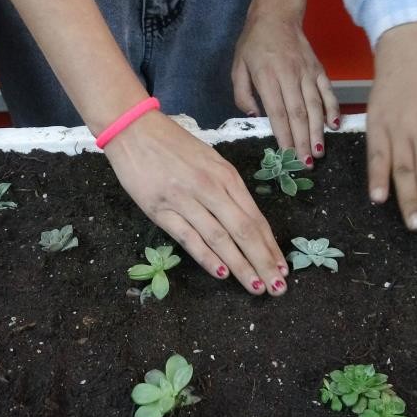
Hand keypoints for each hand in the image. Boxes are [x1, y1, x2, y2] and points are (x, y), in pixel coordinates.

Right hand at [104, 111, 289, 295]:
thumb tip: (247, 224)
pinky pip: (188, 237)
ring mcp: (185, 199)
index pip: (255, 218)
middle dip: (263, 262)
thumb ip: (227, 189)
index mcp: (226, 175)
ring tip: (256, 287)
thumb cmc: (173, 144)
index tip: (282, 268)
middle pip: (244, 231)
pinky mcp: (160, 210)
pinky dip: (206, 256)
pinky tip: (221, 273)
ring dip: (240, 265)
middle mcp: (210, 187)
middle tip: (278, 288)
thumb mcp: (209, 160)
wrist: (133, 129)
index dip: (270, 246)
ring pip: (220, 238)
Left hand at [232, 13, 338, 166]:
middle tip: (306, 163)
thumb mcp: (237, 67)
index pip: (278, 113)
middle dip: (303, 141)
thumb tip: (255, 117)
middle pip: (298, 114)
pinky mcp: (318, 69)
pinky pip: (328, 91)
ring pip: (315, 106)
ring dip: (318, 132)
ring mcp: (307, 73)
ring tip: (320, 152)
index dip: (284, 136)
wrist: (276, 16)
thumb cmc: (253, 44)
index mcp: (267, 78)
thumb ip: (243, 94)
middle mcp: (290, 77)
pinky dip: (332, 109)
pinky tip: (334, 126)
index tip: (288, 155)